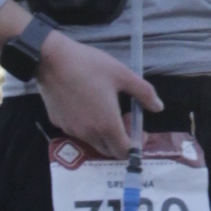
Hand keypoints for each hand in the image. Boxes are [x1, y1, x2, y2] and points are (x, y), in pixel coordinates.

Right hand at [37, 31, 161, 159]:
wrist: (51, 59)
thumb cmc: (89, 65)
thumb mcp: (122, 74)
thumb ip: (144, 93)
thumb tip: (158, 107)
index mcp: (106, 124)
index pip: (124, 152)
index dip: (136, 145)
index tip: (137, 128)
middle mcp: (88, 133)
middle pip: (109, 150)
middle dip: (121, 140)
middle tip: (123, 117)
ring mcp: (71, 129)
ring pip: (93, 141)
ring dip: (104, 133)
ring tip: (105, 108)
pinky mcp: (58, 122)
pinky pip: (77, 131)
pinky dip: (87, 125)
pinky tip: (86, 104)